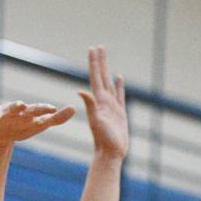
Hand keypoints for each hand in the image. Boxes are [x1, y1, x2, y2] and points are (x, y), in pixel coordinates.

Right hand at [0, 100, 73, 145]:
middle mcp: (10, 111)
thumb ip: (56, 119)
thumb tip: (74, 109)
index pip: (36, 110)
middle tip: (21, 105)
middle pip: (15, 108)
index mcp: (25, 112)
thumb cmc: (22, 126)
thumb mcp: (38, 125)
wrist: (0, 133)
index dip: (43, 109)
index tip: (51, 108)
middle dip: (17, 107)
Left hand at [80, 45, 127, 159]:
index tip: (93, 48)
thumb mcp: (96, 121)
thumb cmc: (103, 139)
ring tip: (106, 58)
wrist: (110, 153)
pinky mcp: (119, 112)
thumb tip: (81, 91)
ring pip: (109, 83)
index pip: (96, 76)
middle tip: (99, 47)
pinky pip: (119, 94)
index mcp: (98, 100)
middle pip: (102, 76)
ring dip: (108, 70)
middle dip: (100, 61)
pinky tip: (119, 78)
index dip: (94, 62)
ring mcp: (112, 106)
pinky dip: (119, 85)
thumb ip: (90, 106)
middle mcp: (104, 100)